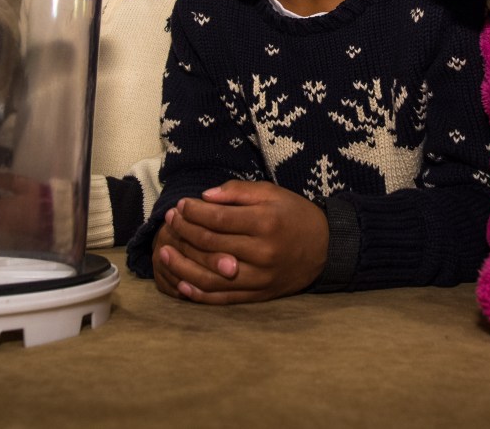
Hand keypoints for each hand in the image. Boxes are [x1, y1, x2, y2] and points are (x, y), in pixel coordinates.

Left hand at [152, 180, 328, 303]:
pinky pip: (223, 298)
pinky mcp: (259, 295)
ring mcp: (260, 277)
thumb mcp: (271, 193)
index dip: (193, 212)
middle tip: (169, 222)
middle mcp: (262, 252)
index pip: (217, 219)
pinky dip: (199, 293)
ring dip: (182, 265)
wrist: (325, 248)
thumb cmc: (294, 215)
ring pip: (211, 274)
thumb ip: (238, 192)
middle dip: (184, 232)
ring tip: (163, 253)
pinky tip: (181, 283)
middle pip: (211, 244)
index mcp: (265, 222)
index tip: (180, 205)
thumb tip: (205, 196)